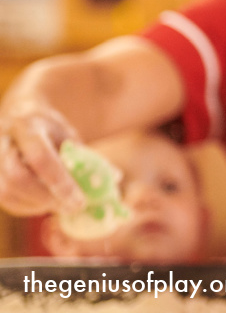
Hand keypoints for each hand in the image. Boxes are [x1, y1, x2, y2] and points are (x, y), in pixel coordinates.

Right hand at [0, 99, 85, 215]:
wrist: (19, 119)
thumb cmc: (51, 131)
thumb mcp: (70, 135)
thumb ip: (86, 156)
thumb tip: (113, 178)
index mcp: (27, 126)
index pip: (40, 157)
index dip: (60, 183)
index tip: (80, 201)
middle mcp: (2, 141)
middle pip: (16, 177)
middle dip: (46, 198)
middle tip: (71, 207)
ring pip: (6, 192)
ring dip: (36, 205)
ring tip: (59, 205)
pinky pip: (3, 199)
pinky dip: (26, 207)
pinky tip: (44, 204)